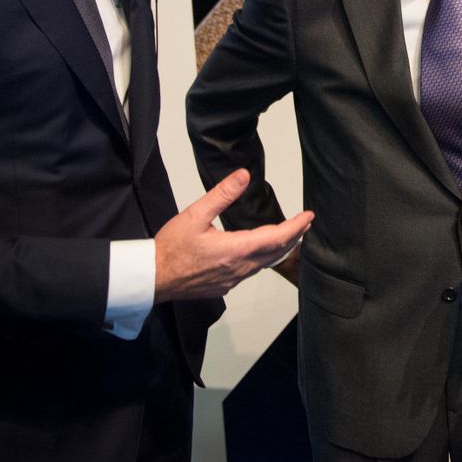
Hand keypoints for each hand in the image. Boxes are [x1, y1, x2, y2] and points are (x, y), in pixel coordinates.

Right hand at [155, 169, 312, 301]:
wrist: (152, 278)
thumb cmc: (170, 248)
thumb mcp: (195, 214)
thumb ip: (222, 195)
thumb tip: (243, 175)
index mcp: (235, 249)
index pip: (276, 237)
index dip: (295, 227)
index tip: (308, 216)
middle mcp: (239, 268)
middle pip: (276, 253)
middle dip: (294, 237)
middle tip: (306, 224)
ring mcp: (232, 280)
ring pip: (265, 264)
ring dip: (280, 249)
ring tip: (290, 236)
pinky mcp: (225, 285)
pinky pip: (251, 271)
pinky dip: (264, 259)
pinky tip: (261, 252)